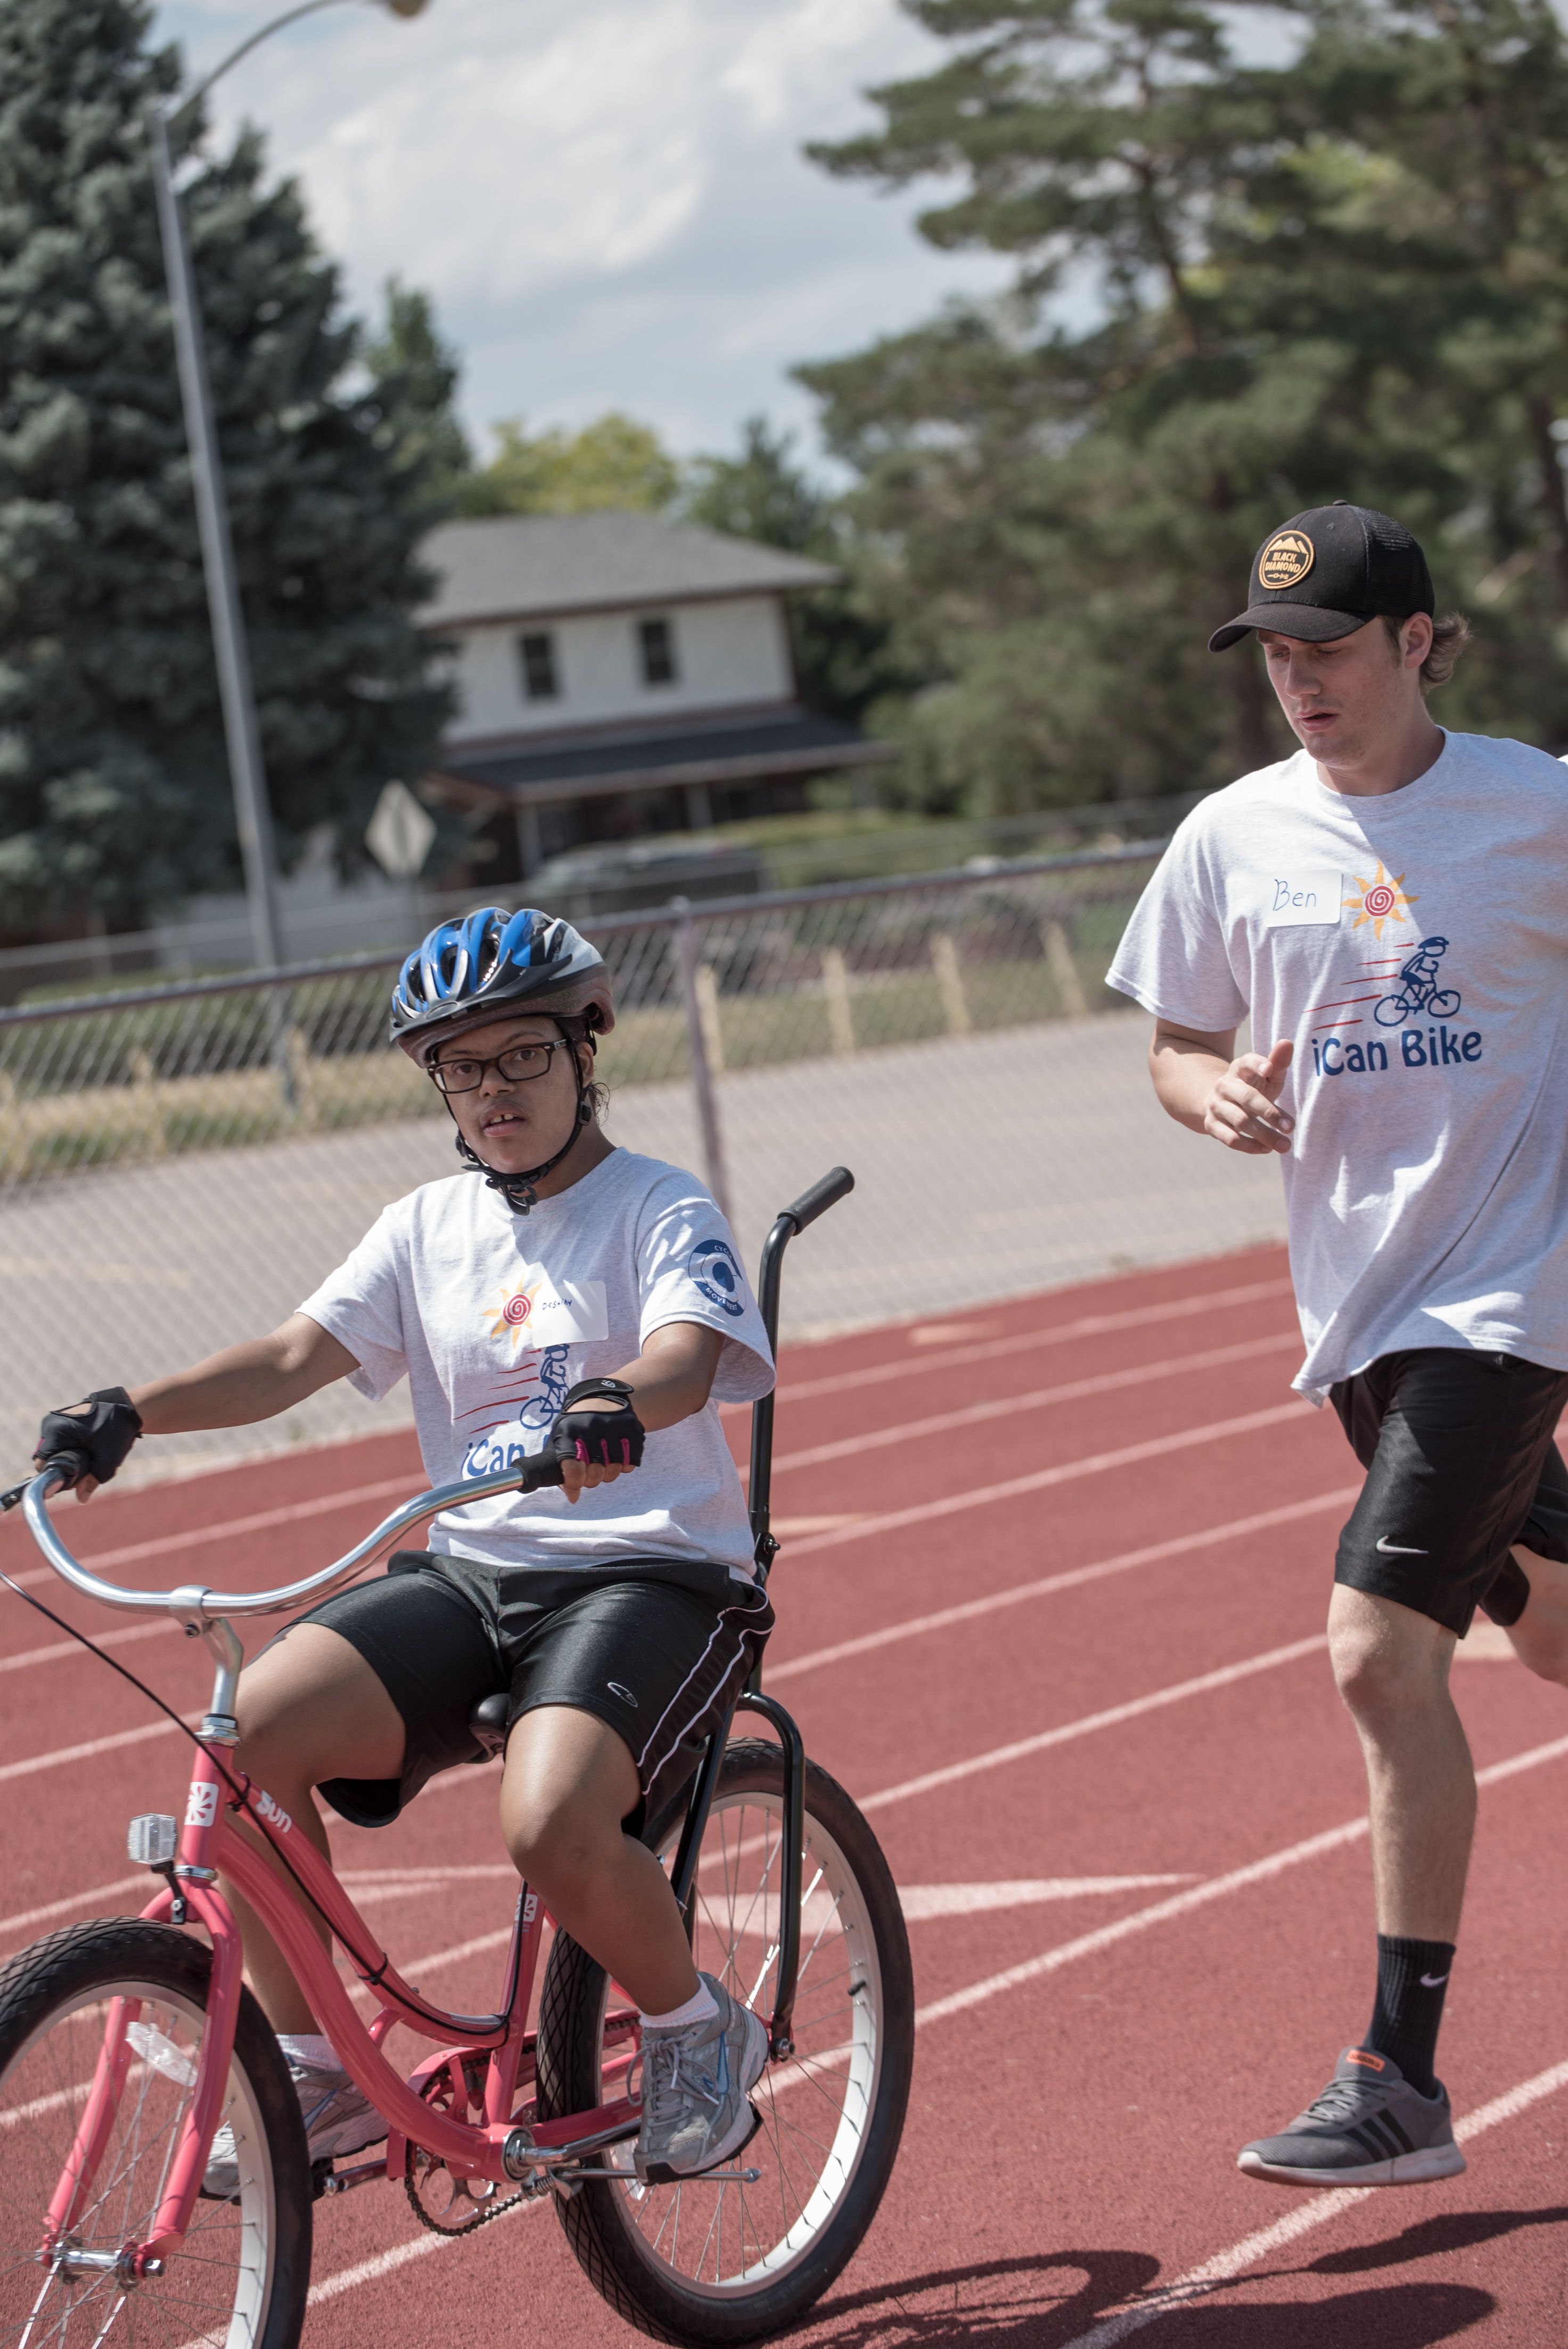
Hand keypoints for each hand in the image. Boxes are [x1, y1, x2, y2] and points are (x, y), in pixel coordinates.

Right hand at [33, 1389, 141, 1503]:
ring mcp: (56, 1421)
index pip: (42, 1463)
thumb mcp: (108, 1460)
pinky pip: (62, 1443)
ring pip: (56, 1451)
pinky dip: (73, 1450)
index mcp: (55, 1431)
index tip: (75, 1478)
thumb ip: (92, 1481)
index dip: (57, 1476)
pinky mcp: (63, 1422)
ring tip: (92, 1455)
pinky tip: (90, 1449)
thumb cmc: (118, 1429)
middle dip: (67, 1468)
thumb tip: (81, 1499)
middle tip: (89, 1467)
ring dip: (70, 1458)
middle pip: (49, 1458)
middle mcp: (50, 1424)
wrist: (128, 1407)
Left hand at [548, 1388, 644, 1507]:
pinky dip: (626, 1464)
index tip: (576, 1483)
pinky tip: (618, 1455)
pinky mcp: (630, 1426)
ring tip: (604, 1464)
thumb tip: (573, 1498)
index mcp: (567, 1432)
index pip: (573, 1468)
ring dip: (610, 1473)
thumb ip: (561, 1470)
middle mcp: (589, 1426)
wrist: (600, 1397)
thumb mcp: (561, 1442)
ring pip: (615, 1468)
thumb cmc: (575, 1426)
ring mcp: (611, 1425)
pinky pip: (632, 1461)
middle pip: (595, 1472)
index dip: (575, 1483)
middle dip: (593, 1480)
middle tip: (591, 1474)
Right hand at [1202, 1039, 1294, 1153]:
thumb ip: (1278, 1062)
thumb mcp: (1266, 1075)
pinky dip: (1250, 1146)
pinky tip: (1267, 1148)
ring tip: (1285, 1145)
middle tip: (1290, 1127)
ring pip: (1240, 1122)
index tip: (1270, 1069)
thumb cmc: (1252, 1087)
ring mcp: (1215, 1106)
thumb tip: (1288, 1043)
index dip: (1257, 1064)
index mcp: (1239, 1069)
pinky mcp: (1211, 1125)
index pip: (1247, 1062)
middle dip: (1270, 1112)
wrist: (1218, 1103)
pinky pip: (1230, 1139)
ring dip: (1265, 1135)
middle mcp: (1224, 1085)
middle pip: (1247, 1097)